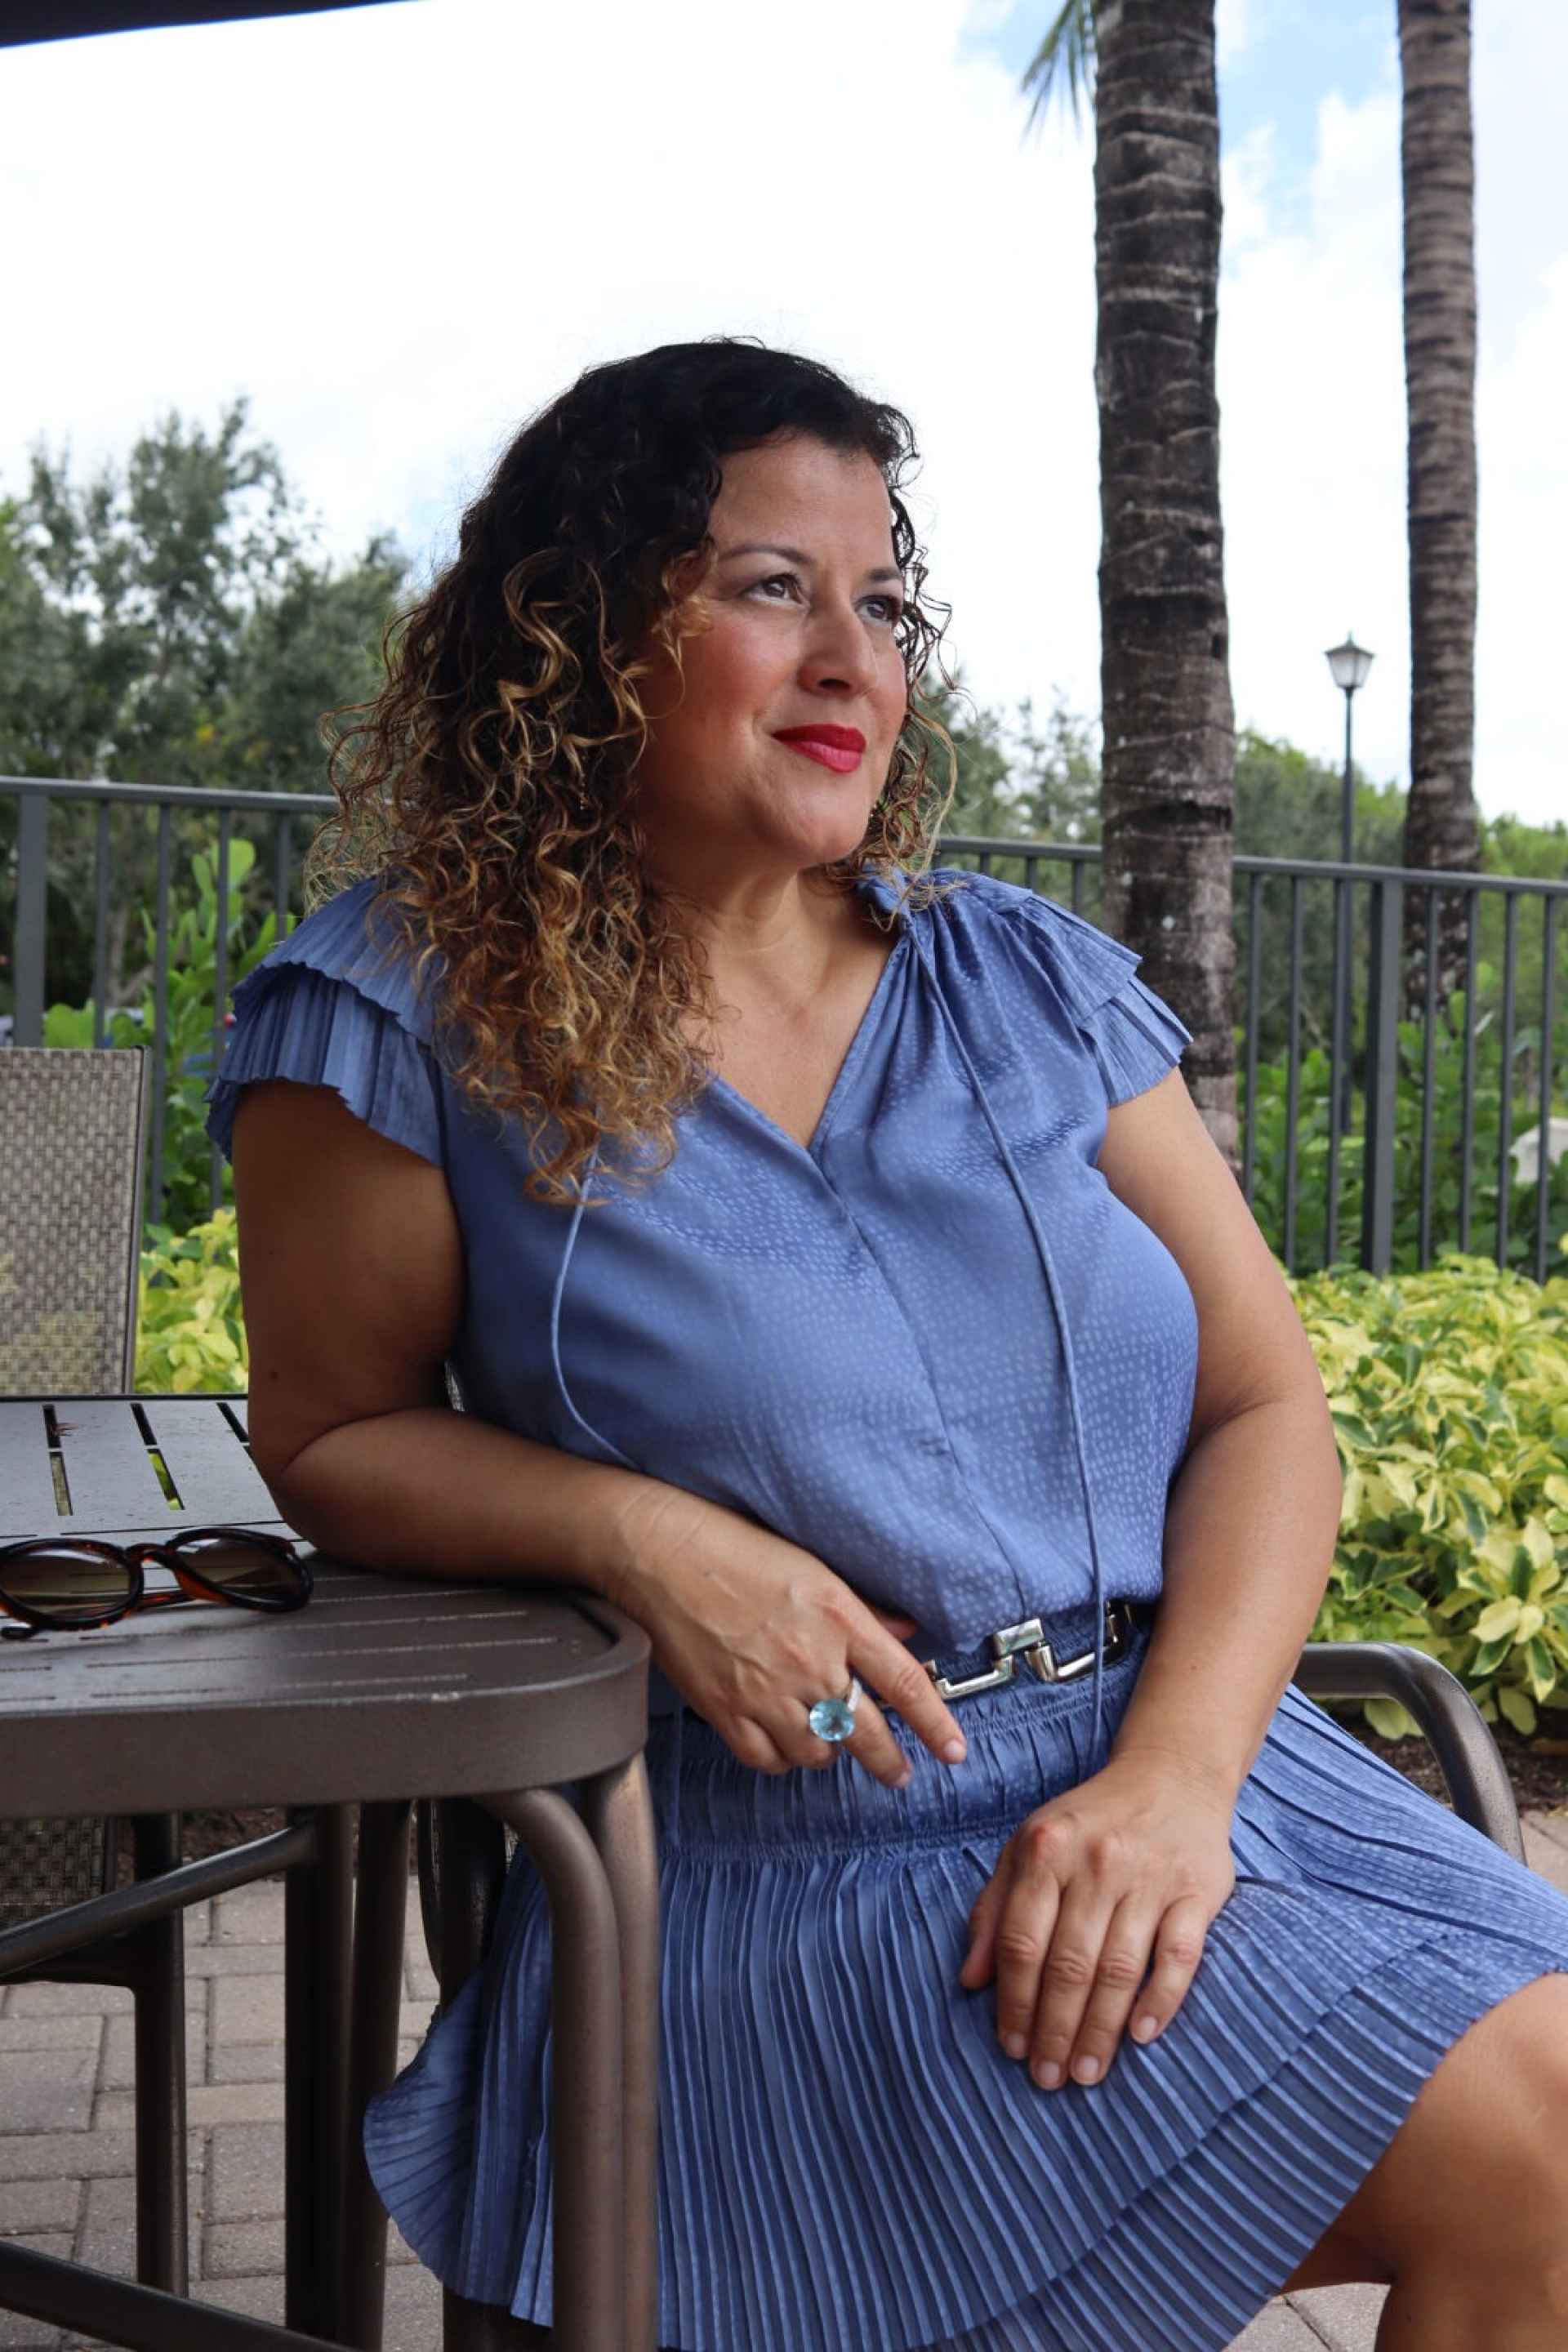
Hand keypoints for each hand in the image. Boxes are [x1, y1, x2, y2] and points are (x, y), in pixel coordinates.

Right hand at [609, 1483, 968, 1786]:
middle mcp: (810, 1661)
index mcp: (838, 1618)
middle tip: (899, 1774)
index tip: (954, 1751)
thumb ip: (863, 1608)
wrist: (663, 1555)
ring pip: (817, 1753)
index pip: (903, 1682)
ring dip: (829, 1753)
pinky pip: (768, 1760)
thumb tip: (905, 1630)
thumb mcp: (815, 1568)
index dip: (935, 1723)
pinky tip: (785, 1745)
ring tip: (828, 1742)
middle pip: (866, 1732)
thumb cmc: (736, 1548)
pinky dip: (782, 1759)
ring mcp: (767, 1691)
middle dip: (890, 1762)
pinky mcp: (726, 1711)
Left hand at [958, 1750, 1234, 2088]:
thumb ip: (995, 1908)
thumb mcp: (1028, 1847)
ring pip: (1118, 1967)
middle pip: (1068, 1963)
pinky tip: (1142, 2037)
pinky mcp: (1197, 1890)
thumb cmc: (1089, 1821)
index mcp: (1047, 1849)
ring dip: (1100, 2029)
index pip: (1022, 1940)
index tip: (1012, 2046)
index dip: (1014, 2001)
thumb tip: (970, 1978)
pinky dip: (1160, 1999)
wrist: (1170, 1774)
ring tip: (1086, 2072)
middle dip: (1055, 2029)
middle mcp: (1096, 1862)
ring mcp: (1149, 1876)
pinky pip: (1178, 1956)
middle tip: (1048, 2078)